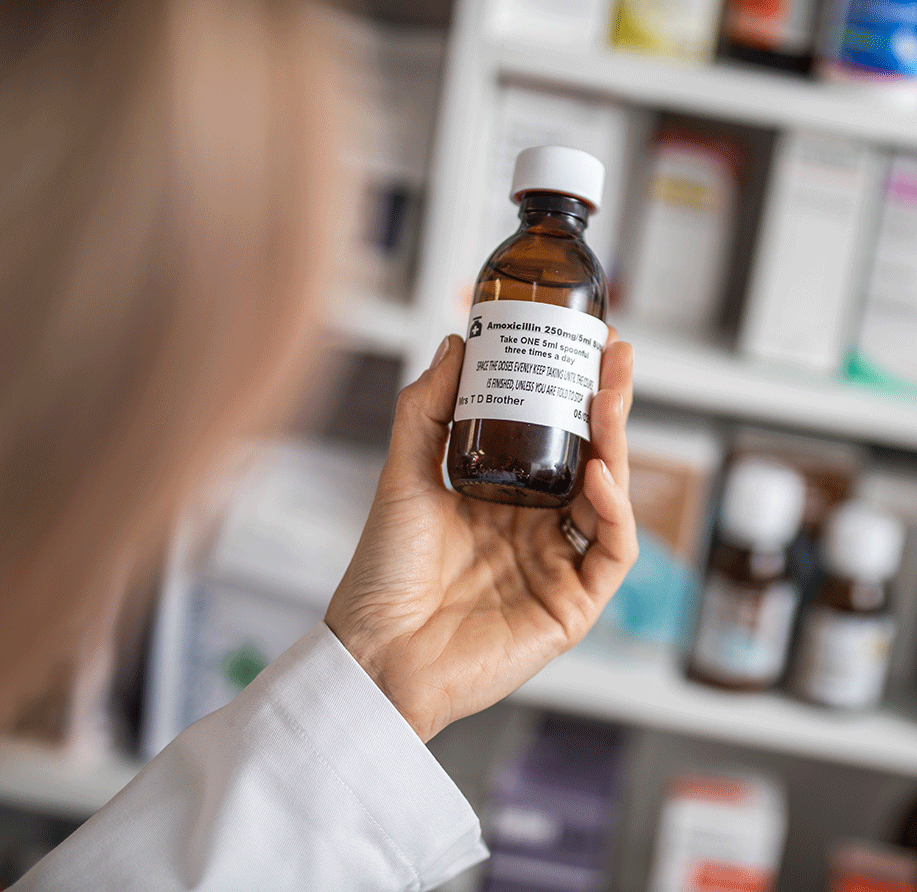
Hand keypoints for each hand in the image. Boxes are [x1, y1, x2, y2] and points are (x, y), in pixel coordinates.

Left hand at [325, 329, 637, 741]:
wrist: (375, 649)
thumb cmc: (385, 571)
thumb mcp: (403, 476)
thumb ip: (425, 410)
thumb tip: (456, 344)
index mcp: (502, 499)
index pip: (552, 438)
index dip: (572, 393)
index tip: (584, 345)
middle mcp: (536, 528)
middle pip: (589, 460)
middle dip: (609, 407)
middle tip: (616, 356)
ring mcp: (557, 565)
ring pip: (609, 499)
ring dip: (617, 447)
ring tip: (608, 401)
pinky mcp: (572, 606)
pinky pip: (611, 553)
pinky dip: (615, 512)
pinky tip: (600, 473)